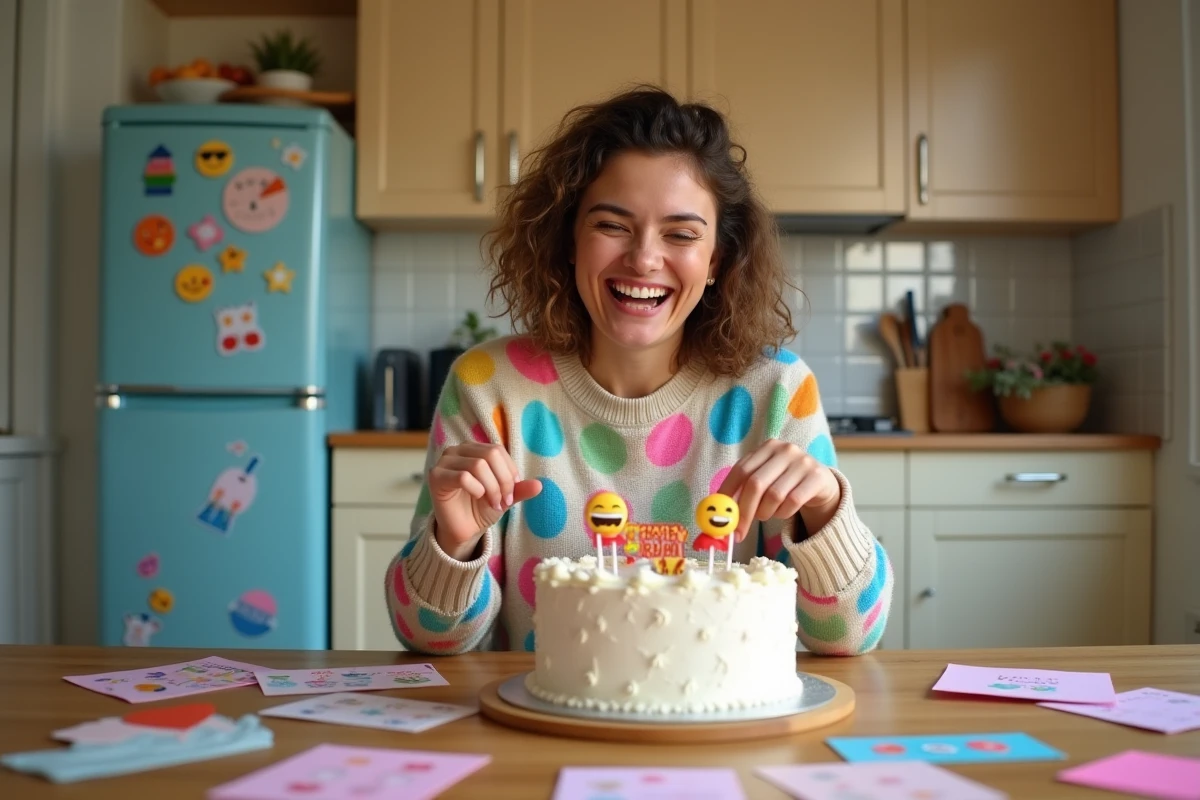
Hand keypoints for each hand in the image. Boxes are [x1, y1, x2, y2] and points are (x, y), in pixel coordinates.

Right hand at [428, 442, 541, 560]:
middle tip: (504, 502)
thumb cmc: (481, 508)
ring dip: (492, 488)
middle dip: (502, 481)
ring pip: (478, 465)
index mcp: (474, 449)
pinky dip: (476, 489)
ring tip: (493, 503)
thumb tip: (540, 485)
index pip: (497, 450)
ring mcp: (445, 461)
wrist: (463, 530)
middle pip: (490, 455)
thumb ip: (519, 489)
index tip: (512, 493)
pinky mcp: (436, 476)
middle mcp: (457, 450)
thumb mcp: (505, 496)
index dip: (509, 471)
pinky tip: (477, 497)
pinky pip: (462, 476)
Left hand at [718, 439, 840, 540]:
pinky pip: (793, 502)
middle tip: (738, 532)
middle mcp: (785, 450)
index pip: (741, 470)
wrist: (821, 483)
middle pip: (756, 484)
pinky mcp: (817, 477)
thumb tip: (720, 514)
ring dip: (765, 513)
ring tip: (766, 515)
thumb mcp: (765, 479)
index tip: (720, 516)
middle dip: (744, 512)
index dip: (728, 494)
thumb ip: (743, 490)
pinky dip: (783, 513)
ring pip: (774, 495)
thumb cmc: (785, 483)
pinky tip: (783, 512)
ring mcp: (803, 462)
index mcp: (767, 447)